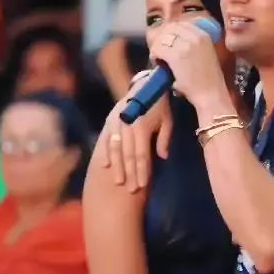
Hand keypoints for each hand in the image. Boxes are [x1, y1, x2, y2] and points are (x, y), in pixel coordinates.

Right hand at [96, 72, 172, 192]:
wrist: (145, 83)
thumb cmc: (159, 104)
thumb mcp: (167, 120)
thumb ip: (164, 139)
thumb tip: (163, 157)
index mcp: (142, 127)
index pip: (141, 155)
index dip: (142, 171)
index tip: (142, 185)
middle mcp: (127, 126)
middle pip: (128, 155)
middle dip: (129, 174)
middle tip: (130, 190)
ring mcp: (116, 123)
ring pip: (115, 150)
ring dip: (117, 167)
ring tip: (118, 182)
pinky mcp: (110, 120)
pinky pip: (106, 139)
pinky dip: (105, 153)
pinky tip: (105, 165)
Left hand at [149, 22, 226, 108]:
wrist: (211, 95)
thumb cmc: (209, 81)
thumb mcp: (205, 55)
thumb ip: (193, 45)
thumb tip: (174, 41)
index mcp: (204, 35)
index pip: (180, 25)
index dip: (170, 33)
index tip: (168, 43)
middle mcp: (195, 37)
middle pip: (170, 28)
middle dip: (163, 38)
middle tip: (160, 50)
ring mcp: (185, 46)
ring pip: (162, 38)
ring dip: (157, 47)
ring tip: (159, 58)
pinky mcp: (176, 57)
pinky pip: (158, 49)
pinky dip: (154, 56)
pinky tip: (157, 64)